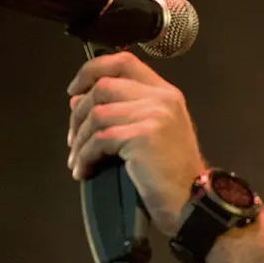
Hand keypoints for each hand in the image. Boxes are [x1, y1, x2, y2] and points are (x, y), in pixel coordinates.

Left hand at [67, 51, 206, 235]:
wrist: (191, 200)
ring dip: (79, 139)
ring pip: (97, 113)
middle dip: (78, 114)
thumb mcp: (150, 133)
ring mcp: (154, 114)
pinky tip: (83, 170)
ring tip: (77, 159)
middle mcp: (162, 98)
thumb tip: (78, 99)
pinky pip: (99, 139)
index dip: (92, 70)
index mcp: (166, 93)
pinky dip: (85, 156)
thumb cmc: (171, 173)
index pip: (123, 61)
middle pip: (103, 86)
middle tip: (72, 139)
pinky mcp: (143, 135)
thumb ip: (121, 110)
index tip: (74, 91)